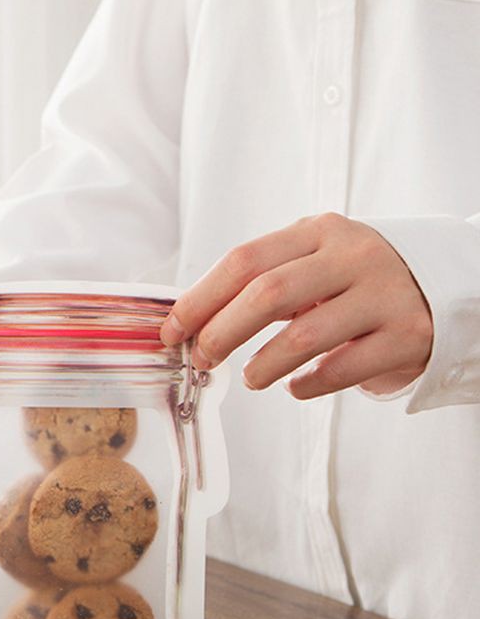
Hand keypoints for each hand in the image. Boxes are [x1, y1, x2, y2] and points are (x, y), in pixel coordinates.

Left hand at [159, 213, 433, 398]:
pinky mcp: (406, 336)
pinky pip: (340, 370)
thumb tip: (190, 321)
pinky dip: (306, 385)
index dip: (200, 299)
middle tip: (203, 359)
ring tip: (252, 378)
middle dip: (222, 333)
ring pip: (303, 336)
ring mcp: (384, 295)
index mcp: (318, 232)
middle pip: (268, 294)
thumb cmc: (355, 282)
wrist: (446, 286)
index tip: (172, 331)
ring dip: (262, 366)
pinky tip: (296, 386)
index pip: (244, 260)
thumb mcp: (313, 263)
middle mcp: (353, 257)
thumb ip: (261, 282)